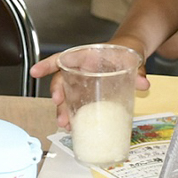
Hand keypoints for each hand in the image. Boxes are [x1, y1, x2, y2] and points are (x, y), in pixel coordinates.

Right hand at [32, 37, 148, 129]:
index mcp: (86, 56)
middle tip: (58, 106)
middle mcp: (81, 69)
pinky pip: (77, 104)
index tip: (35, 72)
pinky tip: (73, 127)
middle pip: (62, 81)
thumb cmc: (126, 50)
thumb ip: (137, 68)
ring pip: (67, 97)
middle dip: (57, 95)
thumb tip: (142, 82)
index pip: (62, 58)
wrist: (131, 54)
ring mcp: (84, 83)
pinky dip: (73, 116)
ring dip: (63, 110)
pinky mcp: (89, 94)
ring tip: (65, 124)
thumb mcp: (131, 55)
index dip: (47, 65)